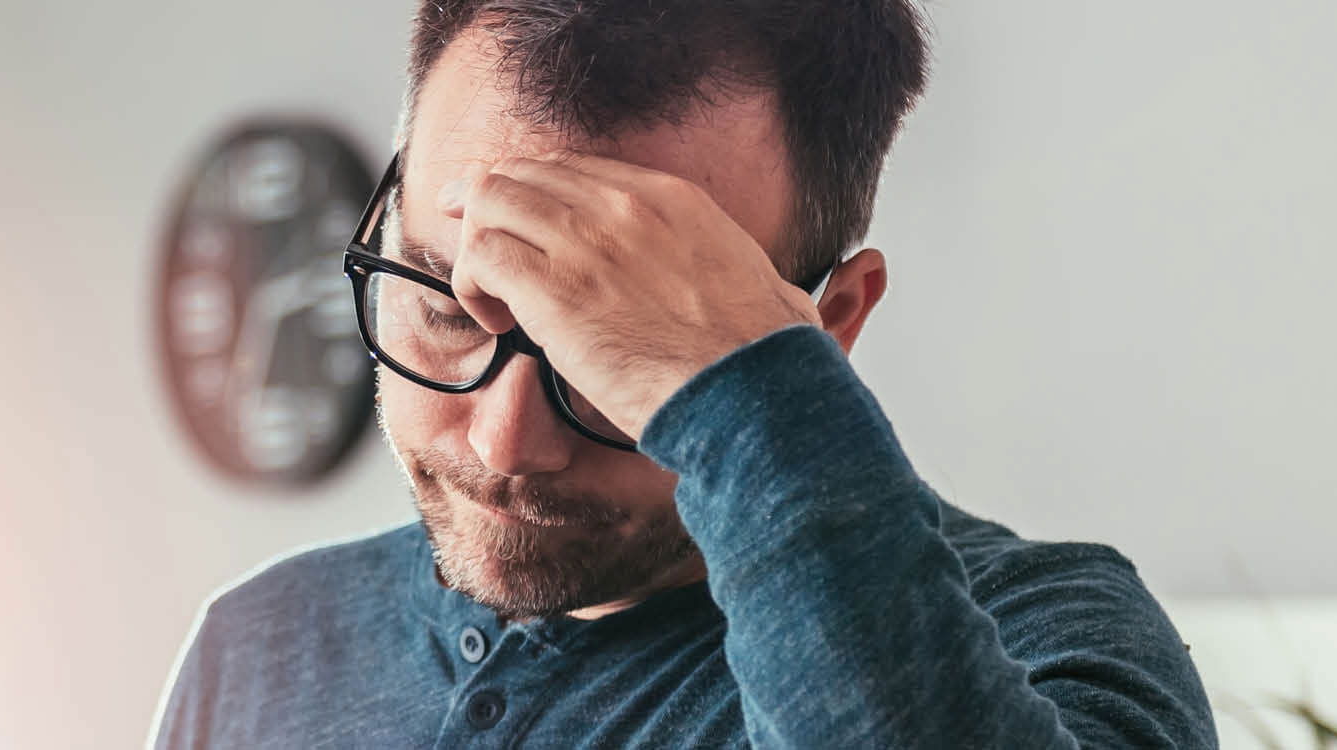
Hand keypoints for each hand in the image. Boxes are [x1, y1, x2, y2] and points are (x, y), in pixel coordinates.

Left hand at [439, 151, 819, 435]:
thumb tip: (866, 275)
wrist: (754, 397)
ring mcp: (586, 241)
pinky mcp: (552, 288)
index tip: (516, 215)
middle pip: (524, 173)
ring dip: (477, 248)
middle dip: (488, 204)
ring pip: (491, 204)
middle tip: (469, 237)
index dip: (535, 190)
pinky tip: (493, 319)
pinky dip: (472, 284)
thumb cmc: (770, 367)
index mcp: (676, 201)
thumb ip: (809, 280)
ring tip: (488, 297)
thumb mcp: (792, 300)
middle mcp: (625, 206)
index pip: (577, 168)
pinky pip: (480, 257)